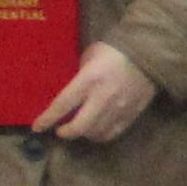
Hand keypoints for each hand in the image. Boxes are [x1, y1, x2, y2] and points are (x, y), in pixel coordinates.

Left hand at [36, 43, 157, 142]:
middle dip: (66, 133)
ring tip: (80, 130)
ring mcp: (119, 108)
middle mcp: (102, 98)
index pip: (62, 105)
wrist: (149, 52)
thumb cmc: (114, 50)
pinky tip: (97, 130)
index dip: (47, 119)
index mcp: (89, 80)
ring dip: (84, 134)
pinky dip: (101, 135)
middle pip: (79, 127)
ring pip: (96, 133)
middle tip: (60, 131)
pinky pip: (113, 133)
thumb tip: (73, 92)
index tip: (37, 127)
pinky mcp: (132, 114)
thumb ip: (79, 76)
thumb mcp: (90, 57)